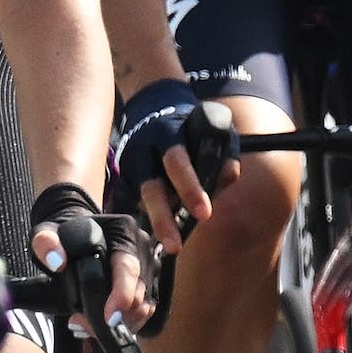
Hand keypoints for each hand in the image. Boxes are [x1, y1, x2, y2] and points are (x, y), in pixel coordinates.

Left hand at [29, 183, 157, 334]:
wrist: (78, 230)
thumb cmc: (64, 233)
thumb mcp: (47, 232)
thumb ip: (45, 242)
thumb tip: (57, 262)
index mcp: (123, 229)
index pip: (128, 267)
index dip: (122, 295)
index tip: (110, 319)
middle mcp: (142, 246)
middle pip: (138, 292)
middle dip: (114, 317)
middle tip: (77, 322)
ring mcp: (148, 265)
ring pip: (143, 305)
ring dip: (119, 323)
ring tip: (82, 324)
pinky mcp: (148, 282)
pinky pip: (144, 309)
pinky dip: (126, 323)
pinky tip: (97, 324)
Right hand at [106, 79, 240, 253]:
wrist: (153, 107)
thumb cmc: (191, 125)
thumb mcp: (211, 127)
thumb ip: (223, 151)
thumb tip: (227, 179)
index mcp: (167, 134)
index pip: (177, 161)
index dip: (190, 188)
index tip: (204, 213)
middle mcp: (144, 150)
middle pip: (153, 186)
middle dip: (165, 215)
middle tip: (178, 243)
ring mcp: (132, 164)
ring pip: (143, 196)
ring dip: (158, 221)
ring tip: (172, 245)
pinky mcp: (125, 175)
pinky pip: (136, 199)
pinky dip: (151, 215)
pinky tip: (162, 233)